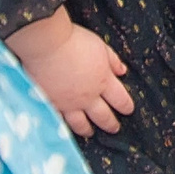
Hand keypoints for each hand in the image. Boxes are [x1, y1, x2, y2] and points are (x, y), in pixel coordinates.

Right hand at [8, 14, 134, 137]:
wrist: (46, 46)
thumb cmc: (73, 41)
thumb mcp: (100, 46)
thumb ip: (112, 60)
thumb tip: (122, 70)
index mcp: (103, 81)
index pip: (120, 100)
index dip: (126, 106)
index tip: (128, 110)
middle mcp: (88, 97)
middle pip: (103, 116)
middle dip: (111, 124)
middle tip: (114, 128)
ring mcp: (69, 103)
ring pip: (81, 124)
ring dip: (87, 129)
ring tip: (90, 132)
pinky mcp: (51, 104)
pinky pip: (59, 120)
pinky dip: (63, 126)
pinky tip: (64, 128)